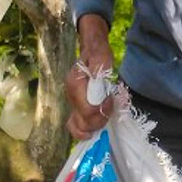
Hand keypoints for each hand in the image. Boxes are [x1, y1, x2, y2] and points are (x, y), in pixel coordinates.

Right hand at [64, 14, 116, 138]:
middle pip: (84, 122)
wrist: (91, 50)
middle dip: (100, 119)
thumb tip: (99, 79)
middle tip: (110, 107)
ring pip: (78, 127)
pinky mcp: (75, 108)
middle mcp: (71, 97)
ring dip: (95, 126)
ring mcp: (72, 104)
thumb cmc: (98, 53)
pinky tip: (94, 130)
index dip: (103, 109)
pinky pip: (75, 126)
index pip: (88, 110)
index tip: (110, 98)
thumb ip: (100, 66)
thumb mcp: (101, 55)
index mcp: (75, 86)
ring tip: (104, 114)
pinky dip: (84, 131)